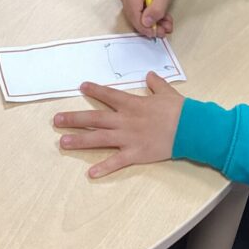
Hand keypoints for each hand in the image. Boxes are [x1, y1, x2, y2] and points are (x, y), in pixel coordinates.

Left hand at [54, 72, 183, 177]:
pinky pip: (117, 162)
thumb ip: (156, 84)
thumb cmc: (180, 109)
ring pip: (99, 139)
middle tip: (56, 120)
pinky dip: (104, 168)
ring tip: (63, 142)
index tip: (81, 87)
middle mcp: (125, 120)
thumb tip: (150, 76)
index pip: (109, 95)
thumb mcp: (167, 92)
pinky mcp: (136, 153)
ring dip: (80, 141)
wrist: (191, 128)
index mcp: (132, 104)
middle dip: (74, 119)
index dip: (95, 90)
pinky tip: (90, 173)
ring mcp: (129, 138)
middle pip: (95, 118)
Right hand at [117, 0, 176, 37]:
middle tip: (164, 31)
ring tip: (166, 24)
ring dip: (152, 23)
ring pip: (136, 16)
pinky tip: (162, 19)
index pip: (132, 12)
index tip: (154, 33)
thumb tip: (146, 24)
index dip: (142, 26)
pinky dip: (151, 18)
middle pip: (133, 15)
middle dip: (150, 26)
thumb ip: (156, 9)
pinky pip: (138, 13)